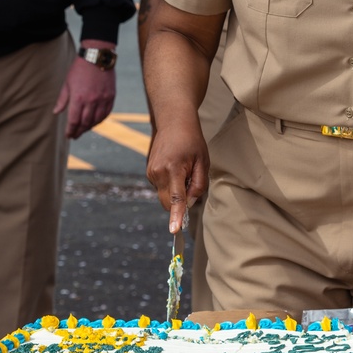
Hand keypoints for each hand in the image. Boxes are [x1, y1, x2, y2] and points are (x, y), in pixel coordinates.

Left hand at [54, 55, 115, 139]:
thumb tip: (56, 112)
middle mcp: (91, 101)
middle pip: (85, 123)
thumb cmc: (79, 68)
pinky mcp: (111, 96)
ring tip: (84, 129)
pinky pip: (106, 113)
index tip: (68, 135)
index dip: (71, 130)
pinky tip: (96, 122)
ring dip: (90, 127)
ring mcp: (102, 99)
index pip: (74, 120)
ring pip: (97, 120)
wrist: (97, 56)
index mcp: (78, 98)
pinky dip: (101, 119)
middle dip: (79, 131)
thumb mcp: (67, 83)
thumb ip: (62, 99)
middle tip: (75, 135)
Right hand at [146, 118, 208, 233]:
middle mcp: (158, 172)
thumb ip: (199, 185)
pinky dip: (170, 185)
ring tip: (183, 169)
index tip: (174, 230)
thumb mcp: (203, 161)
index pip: (176, 198)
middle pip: (167, 203)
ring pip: (164, 196)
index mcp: (173, 169)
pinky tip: (175, 167)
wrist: (172, 121)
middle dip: (180, 202)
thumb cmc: (192, 141)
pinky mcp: (149, 172)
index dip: (176, 216)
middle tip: (192, 180)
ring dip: (175, 192)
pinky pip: (161, 188)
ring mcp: (151, 172)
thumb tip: (190, 204)